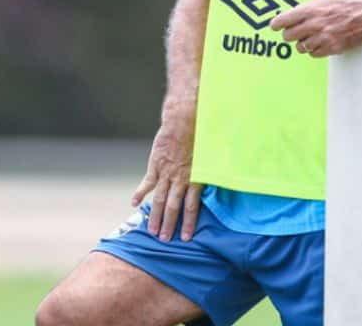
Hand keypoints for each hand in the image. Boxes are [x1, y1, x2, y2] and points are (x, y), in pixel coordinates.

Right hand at [131, 113, 202, 242]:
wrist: (184, 121)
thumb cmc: (202, 138)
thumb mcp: (213, 158)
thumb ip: (214, 174)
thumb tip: (228, 182)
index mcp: (195, 179)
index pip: (191, 207)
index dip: (188, 223)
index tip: (185, 238)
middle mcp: (180, 179)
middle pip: (173, 207)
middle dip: (169, 225)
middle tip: (164, 240)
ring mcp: (166, 173)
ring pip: (160, 199)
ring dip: (156, 216)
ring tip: (152, 231)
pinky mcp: (155, 165)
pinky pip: (147, 182)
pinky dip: (140, 193)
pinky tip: (134, 204)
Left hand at [270, 0, 361, 57]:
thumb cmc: (353, 2)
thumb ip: (310, 8)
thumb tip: (296, 15)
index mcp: (312, 9)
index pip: (284, 20)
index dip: (277, 24)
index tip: (275, 26)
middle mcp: (315, 24)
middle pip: (289, 36)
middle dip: (291, 34)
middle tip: (294, 32)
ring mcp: (324, 37)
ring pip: (301, 47)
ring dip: (304, 43)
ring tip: (313, 36)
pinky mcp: (333, 48)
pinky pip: (315, 54)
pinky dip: (316, 50)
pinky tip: (322, 43)